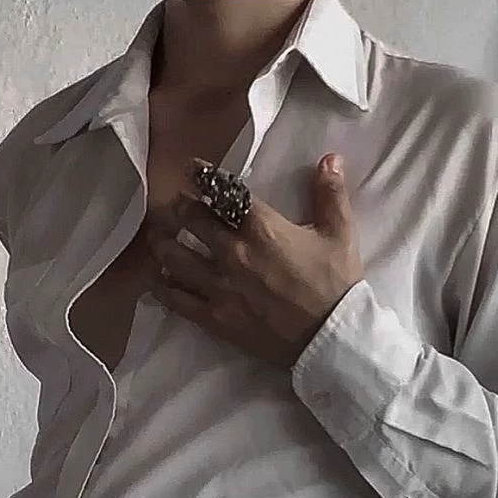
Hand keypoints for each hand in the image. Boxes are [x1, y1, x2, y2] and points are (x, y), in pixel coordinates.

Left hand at [146, 154, 363, 368]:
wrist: (330, 339)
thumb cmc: (335, 285)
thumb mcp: (340, 235)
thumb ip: (330, 194)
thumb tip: (330, 158)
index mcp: (261, 228)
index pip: (223, 192)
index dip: (202, 177)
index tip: (191, 169)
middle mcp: (233, 253)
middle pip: (192, 220)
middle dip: (180, 208)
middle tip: (174, 205)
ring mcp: (220, 287)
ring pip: (176, 258)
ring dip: (163, 244)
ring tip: (158, 238)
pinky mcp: (215, 318)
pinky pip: (178, 300)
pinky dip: (163, 288)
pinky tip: (158, 282)